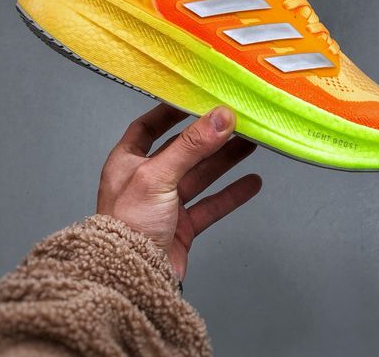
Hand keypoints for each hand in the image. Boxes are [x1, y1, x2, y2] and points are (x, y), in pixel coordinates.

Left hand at [97, 104, 260, 279]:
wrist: (129, 281)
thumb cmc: (127, 226)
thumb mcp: (157, 175)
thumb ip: (191, 146)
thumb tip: (220, 117)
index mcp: (128, 162)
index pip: (148, 127)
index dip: (170, 112)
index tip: (195, 98)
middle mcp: (146, 180)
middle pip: (183, 150)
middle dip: (209, 136)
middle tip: (235, 121)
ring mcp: (165, 204)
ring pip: (200, 176)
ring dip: (225, 161)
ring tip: (251, 143)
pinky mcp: (181, 227)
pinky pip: (211, 205)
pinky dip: (231, 194)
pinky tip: (251, 183)